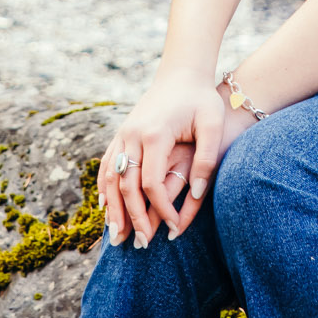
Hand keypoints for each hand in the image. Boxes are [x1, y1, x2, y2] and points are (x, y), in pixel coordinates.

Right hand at [99, 75, 230, 246]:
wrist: (181, 73)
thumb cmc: (201, 99)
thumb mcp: (212, 124)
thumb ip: (207, 158)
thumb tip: (195, 193)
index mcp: (155, 134)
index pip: (151, 183)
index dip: (160, 209)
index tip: (172, 227)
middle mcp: (133, 135)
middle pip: (126, 186)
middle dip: (133, 217)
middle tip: (141, 244)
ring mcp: (123, 134)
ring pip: (111, 178)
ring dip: (112, 209)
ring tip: (117, 236)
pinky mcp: (121, 133)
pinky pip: (107, 165)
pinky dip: (105, 188)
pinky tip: (106, 208)